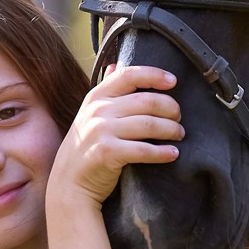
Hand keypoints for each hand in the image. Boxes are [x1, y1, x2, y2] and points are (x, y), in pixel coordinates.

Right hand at [47, 64, 183, 208]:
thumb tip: (114, 65)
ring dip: (171, 130)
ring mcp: (101, 131)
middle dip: (170, 108)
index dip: (154, 75)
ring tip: (179, 135)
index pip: (129, 75)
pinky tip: (173, 154)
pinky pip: (144, 150)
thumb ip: (105, 91)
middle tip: (179, 118)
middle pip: (147, 101)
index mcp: (97, 96)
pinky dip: (163, 152)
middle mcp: (98, 110)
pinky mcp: (107, 153)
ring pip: (150, 124)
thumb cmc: (85, 146)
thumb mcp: (89, 114)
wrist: (69, 182)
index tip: (173, 81)